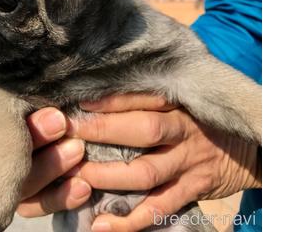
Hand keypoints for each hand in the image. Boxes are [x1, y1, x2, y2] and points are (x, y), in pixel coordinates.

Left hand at [18, 94, 260, 231]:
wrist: (249, 150)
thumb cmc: (201, 122)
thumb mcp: (183, 103)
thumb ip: (149, 101)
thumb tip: (98, 99)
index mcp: (179, 106)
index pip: (144, 98)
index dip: (111, 101)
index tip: (78, 103)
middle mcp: (184, 132)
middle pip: (144, 130)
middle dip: (102, 132)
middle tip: (67, 136)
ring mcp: (188, 164)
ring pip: (146, 172)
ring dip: (108, 176)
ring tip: (76, 178)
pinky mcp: (192, 190)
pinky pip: (159, 208)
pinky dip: (130, 221)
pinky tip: (101, 225)